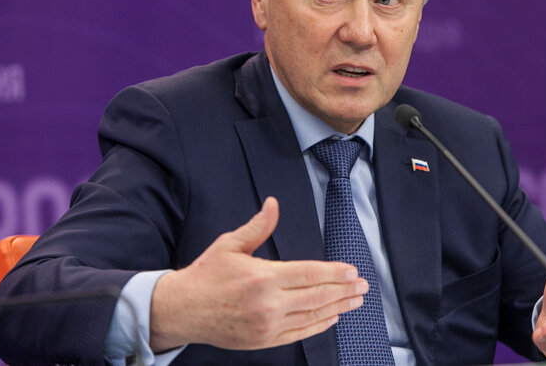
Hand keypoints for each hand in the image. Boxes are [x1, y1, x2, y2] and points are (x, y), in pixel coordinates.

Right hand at [149, 197, 367, 351]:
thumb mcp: (230, 244)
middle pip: (317, 296)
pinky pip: (299, 333)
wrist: (182, 310)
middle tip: (364, 285)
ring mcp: (266, 326)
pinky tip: (332, 317)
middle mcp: (268, 304)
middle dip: (344, 290)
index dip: (334, 272)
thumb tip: (273, 204)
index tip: (352, 270)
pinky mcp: (263, 341)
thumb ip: (258, 226)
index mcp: (262, 277)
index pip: (309, 274)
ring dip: (338, 308)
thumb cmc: (206, 274)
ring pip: (312, 316)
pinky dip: (319, 325)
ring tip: (355, 301)